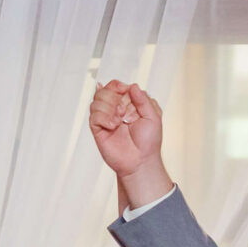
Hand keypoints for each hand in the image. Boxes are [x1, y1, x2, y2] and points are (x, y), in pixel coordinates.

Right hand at [89, 80, 168, 195]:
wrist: (141, 161)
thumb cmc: (149, 142)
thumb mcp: (153, 117)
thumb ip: (143, 100)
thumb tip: (132, 85)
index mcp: (127, 104)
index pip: (115, 86)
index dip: (117, 85)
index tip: (124, 90)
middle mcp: (114, 110)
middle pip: (103, 90)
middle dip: (113, 97)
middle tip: (124, 111)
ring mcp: (105, 119)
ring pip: (96, 101)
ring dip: (108, 108)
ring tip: (119, 121)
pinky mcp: (98, 129)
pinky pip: (94, 116)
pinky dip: (104, 118)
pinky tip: (113, 126)